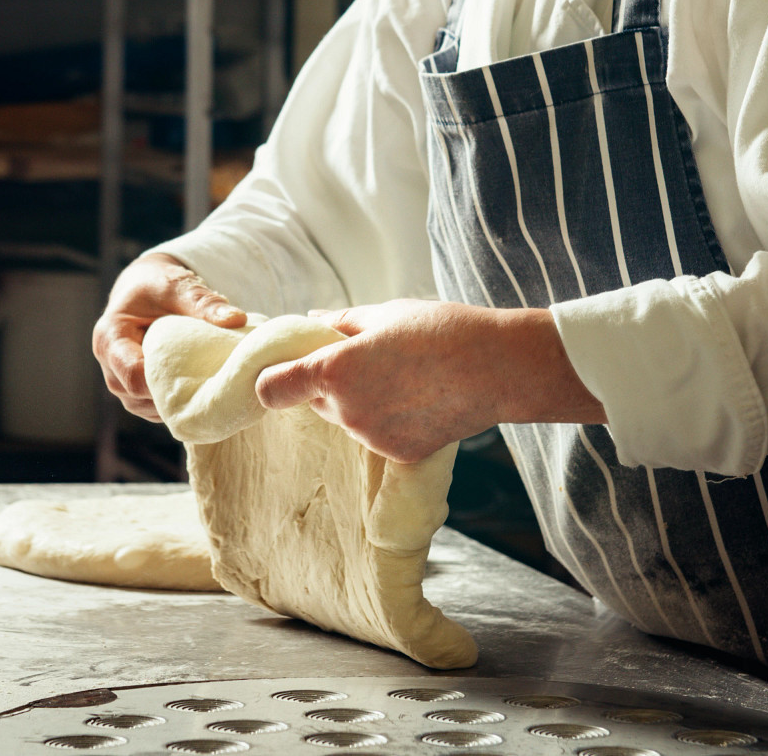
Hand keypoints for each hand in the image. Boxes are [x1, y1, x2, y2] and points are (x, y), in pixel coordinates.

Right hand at [93, 253, 245, 420]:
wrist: (147, 293)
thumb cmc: (157, 286)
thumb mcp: (177, 286)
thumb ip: (203, 302)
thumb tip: (236, 319)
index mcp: (110, 339)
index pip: (132, 375)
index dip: (164, 380)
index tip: (199, 372)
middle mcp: (111, 367)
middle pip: (138, 397)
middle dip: (174, 393)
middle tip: (212, 383)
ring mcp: (124, 384)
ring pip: (149, 409)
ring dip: (178, 401)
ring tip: (210, 386)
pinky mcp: (139, 395)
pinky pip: (159, 409)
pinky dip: (180, 402)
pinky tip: (203, 390)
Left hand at [253, 300, 606, 462]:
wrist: (497, 369)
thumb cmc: (440, 330)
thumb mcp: (385, 313)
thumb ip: (342, 322)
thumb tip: (312, 321)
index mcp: (334, 369)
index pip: (270, 388)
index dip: (270, 380)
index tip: (280, 371)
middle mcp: (345, 410)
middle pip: (314, 399)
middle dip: (329, 383)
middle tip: (368, 359)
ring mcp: (371, 437)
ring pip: (346, 418)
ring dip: (360, 401)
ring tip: (403, 376)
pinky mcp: (397, 455)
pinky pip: (376, 435)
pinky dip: (387, 420)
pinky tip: (418, 398)